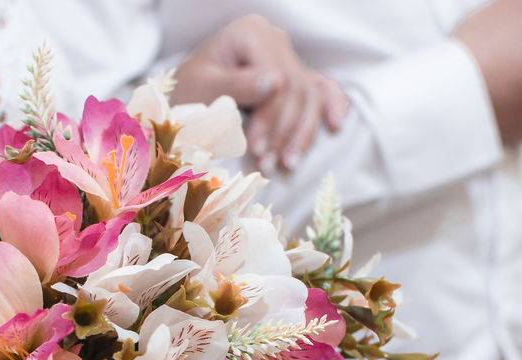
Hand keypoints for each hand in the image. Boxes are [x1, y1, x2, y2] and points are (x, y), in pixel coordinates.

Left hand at [171, 14, 348, 171]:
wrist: (186, 93)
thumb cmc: (188, 90)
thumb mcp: (204, 87)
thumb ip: (238, 84)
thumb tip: (277, 83)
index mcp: (250, 33)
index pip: (276, 76)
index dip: (271, 116)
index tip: (257, 149)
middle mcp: (273, 39)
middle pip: (296, 88)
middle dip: (284, 130)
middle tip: (266, 163)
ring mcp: (286, 56)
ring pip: (310, 95)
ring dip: (303, 133)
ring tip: (286, 164)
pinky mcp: (294, 75)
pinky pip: (322, 88)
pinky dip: (333, 105)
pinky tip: (335, 126)